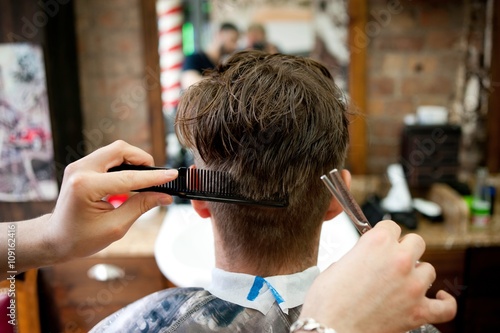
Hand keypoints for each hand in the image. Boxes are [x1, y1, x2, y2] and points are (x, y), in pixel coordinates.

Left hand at [24, 141, 176, 269]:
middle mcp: (80, 170)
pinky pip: (108, 157)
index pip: (128, 177)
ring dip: (133, 161)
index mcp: (86, 187)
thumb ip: (141, 206)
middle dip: (142, 159)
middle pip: (120, 149)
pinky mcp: (81, 167)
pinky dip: (123, 164)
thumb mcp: (115, 227)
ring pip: (115, 150)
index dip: (153, 177)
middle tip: (155, 176)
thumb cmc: (80, 238)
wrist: (54, 239)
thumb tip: (164, 196)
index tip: (171, 175)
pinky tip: (130, 179)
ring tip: (144, 179)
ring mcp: (79, 166)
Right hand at [300, 220, 456, 332]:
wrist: (330, 329)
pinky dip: (445, 302)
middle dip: (404, 249)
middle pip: (416, 242)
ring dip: (417, 274)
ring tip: (404, 282)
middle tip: (392, 260)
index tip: (382, 242)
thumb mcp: (338, 264)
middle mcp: (398, 259)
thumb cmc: (328, 301)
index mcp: (376, 242)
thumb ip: (359, 256)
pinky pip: (446, 307)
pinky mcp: (418, 311)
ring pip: (429, 270)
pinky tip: (438, 297)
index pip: (392, 226)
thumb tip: (367, 260)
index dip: (385, 235)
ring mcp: (412, 286)